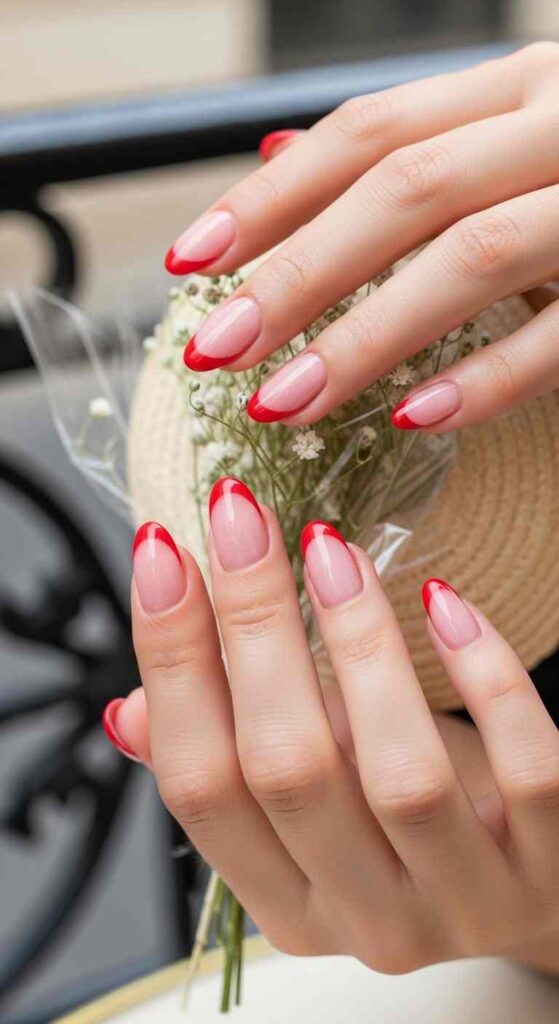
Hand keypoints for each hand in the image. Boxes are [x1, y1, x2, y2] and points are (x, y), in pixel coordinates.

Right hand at [105, 480, 558, 972]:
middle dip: (254, 627)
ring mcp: (466, 901)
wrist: (536, 888)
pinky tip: (443, 601)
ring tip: (330, 549)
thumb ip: (229, 769)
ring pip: (399, 775)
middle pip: (287, 769)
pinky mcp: (550, 867)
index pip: (200, 785)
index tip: (163, 551)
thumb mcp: (316, 809)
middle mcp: (368, 919)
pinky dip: (484, 676)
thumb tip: (128, 712)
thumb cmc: (416, 831)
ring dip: (358, 643)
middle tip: (241, 518)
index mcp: (288, 902)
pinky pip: (525, 769)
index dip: (172, 662)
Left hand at [165, 43, 558, 431]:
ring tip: (286, 403)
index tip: (191, 259)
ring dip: (367, 336)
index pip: (368, 132)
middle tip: (215, 350)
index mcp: (512, 89)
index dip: (270, 196)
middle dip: (295, 274)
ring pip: (472, 255)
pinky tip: (415, 418)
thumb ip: (408, 156)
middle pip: (403, 189)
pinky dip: (487, 378)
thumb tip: (272, 159)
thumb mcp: (508, 144)